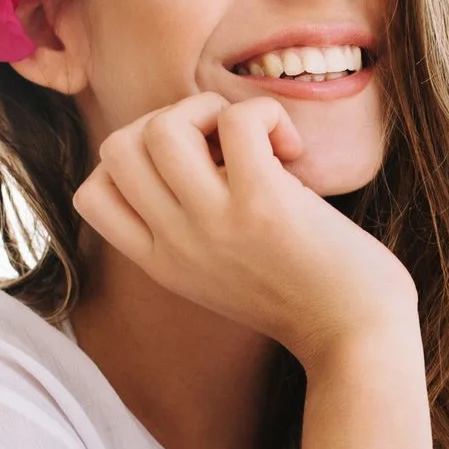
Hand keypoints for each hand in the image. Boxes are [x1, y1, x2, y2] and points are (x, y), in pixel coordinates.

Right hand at [73, 92, 417, 366]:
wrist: (357, 339)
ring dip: (210, 109)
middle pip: (116, 146)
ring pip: (163, 125)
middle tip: (220, 146)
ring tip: (254, 141)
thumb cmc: (307, 298)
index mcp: (161, 261)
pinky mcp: (262, 202)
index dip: (132, 160)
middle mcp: (175, 243)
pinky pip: (237, 119)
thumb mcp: (223, 274)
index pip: (91, 195)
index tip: (187, 168)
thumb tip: (202, 147)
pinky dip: (264, 115)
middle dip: (167, 120)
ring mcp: (214, 222)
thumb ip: (194, 229)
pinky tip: (292, 149)